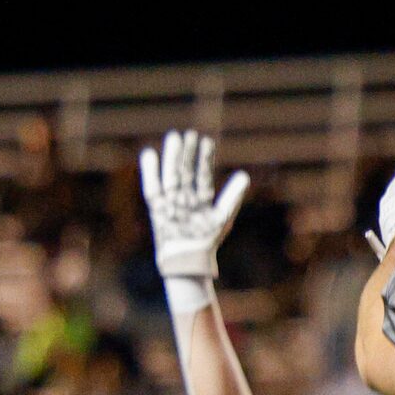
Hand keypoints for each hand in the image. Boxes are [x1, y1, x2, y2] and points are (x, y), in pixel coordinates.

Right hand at [138, 129, 248, 282]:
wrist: (189, 261)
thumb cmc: (207, 241)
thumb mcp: (222, 217)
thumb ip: (232, 196)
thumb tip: (244, 175)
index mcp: (201, 199)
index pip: (203, 174)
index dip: (204, 158)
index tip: (206, 141)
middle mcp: (186, 197)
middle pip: (186, 171)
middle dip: (187, 153)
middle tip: (189, 134)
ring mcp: (172, 202)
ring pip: (171, 175)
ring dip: (172, 157)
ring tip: (174, 138)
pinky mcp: (158, 208)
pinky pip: (153, 187)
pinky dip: (150, 171)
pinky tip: (149, 154)